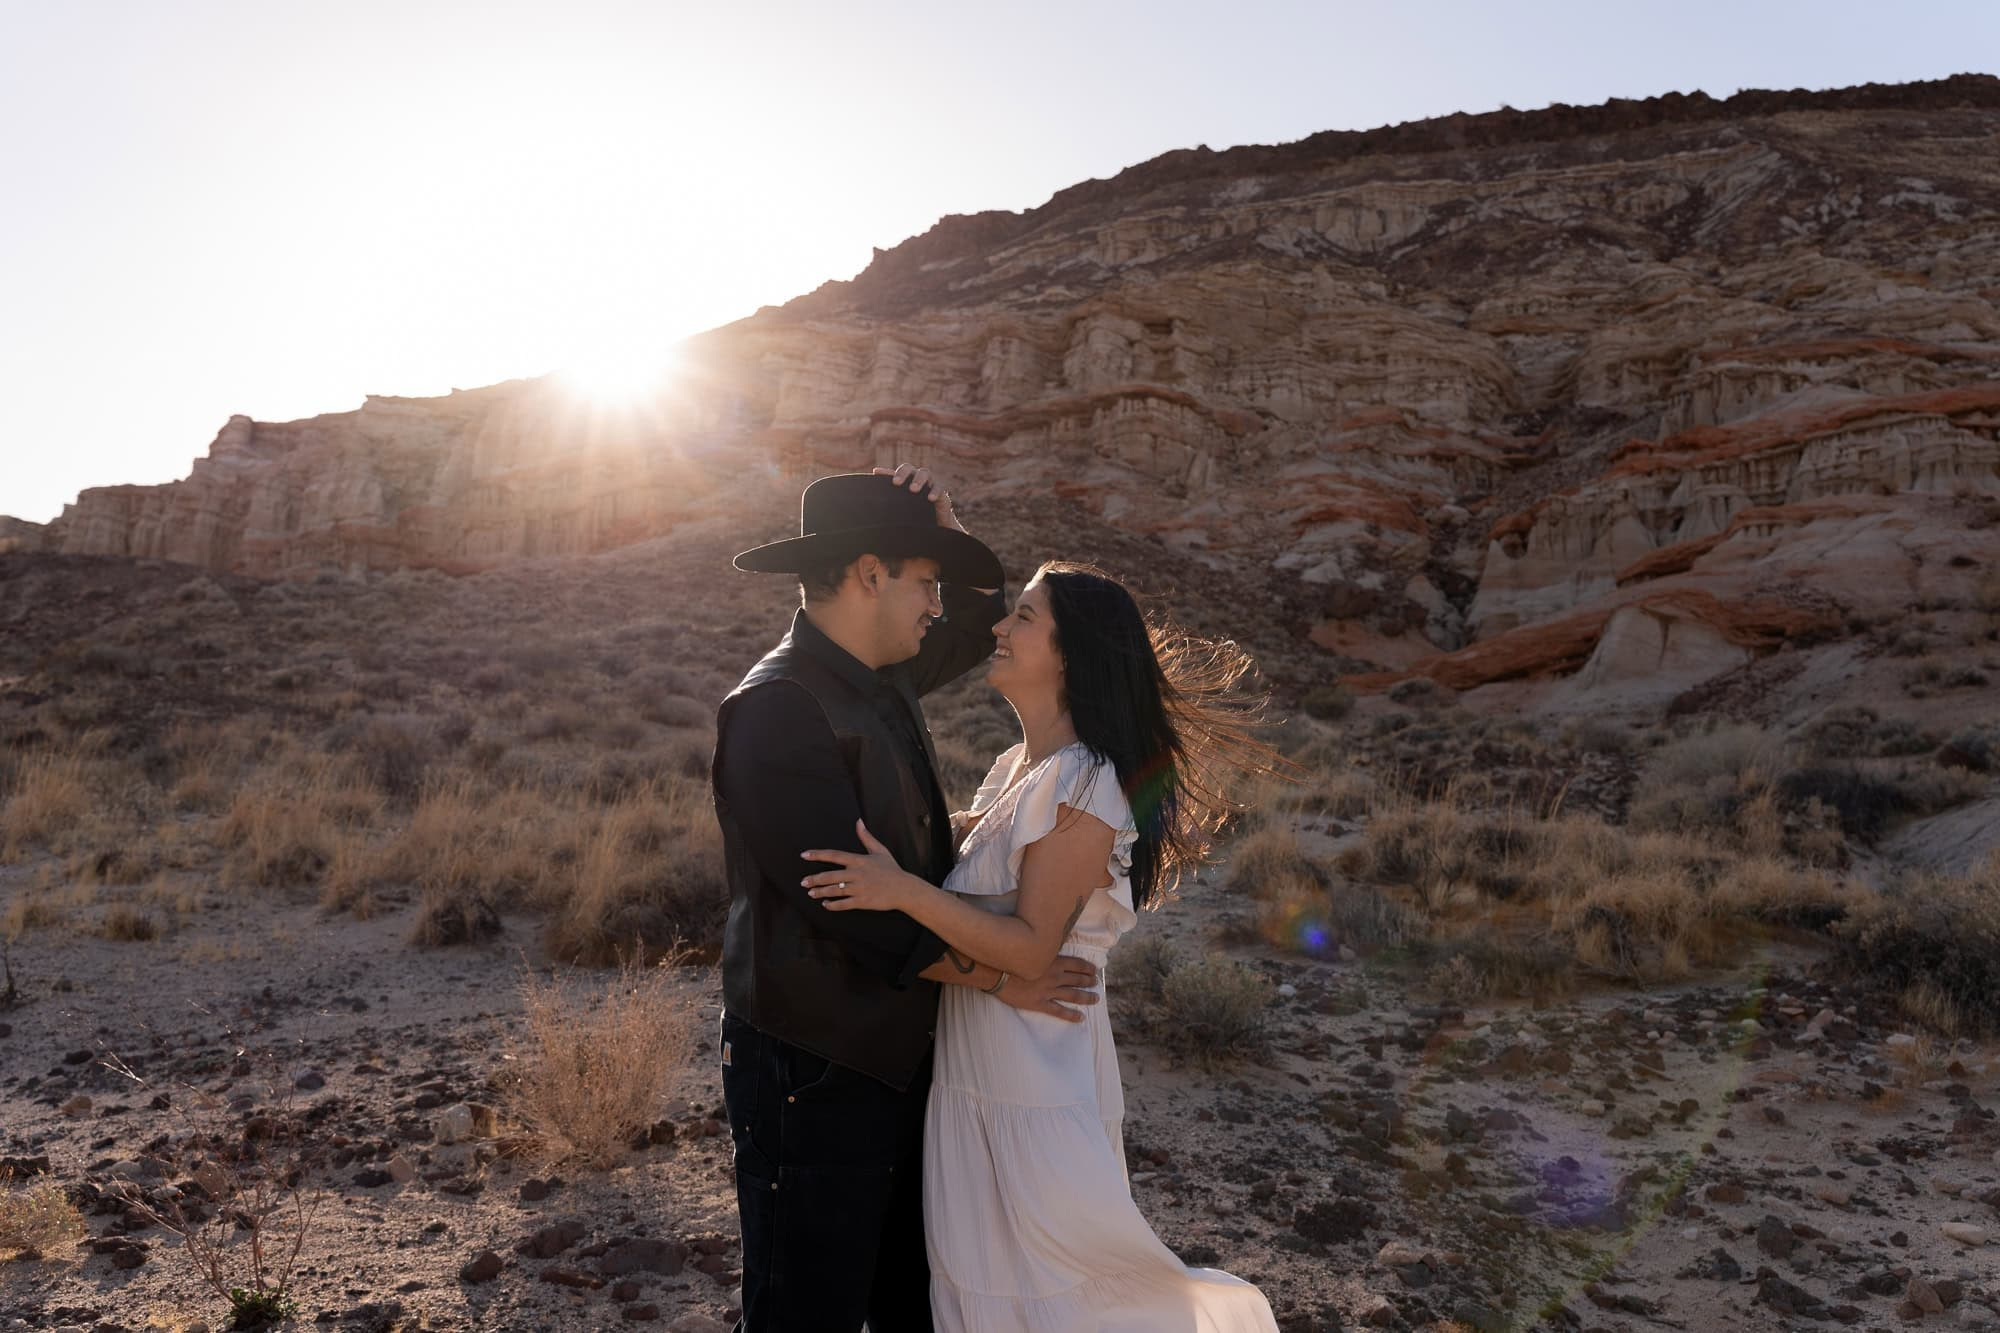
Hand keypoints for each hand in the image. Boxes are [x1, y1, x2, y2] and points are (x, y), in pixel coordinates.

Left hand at [803, 821, 921, 912]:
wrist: (904, 889)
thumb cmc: (891, 870)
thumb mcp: (879, 850)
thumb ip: (866, 837)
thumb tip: (858, 821)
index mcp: (859, 860)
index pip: (834, 855)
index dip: (818, 855)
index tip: (804, 855)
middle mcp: (857, 874)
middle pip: (830, 876)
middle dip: (815, 879)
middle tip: (803, 882)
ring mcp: (859, 888)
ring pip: (835, 891)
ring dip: (820, 892)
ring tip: (811, 893)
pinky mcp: (862, 901)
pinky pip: (843, 904)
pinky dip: (833, 905)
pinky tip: (826, 904)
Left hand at [872, 464, 964, 533]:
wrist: (935, 524)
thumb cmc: (915, 512)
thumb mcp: (901, 507)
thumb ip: (890, 499)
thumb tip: (872, 495)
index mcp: (907, 480)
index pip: (897, 472)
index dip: (888, 472)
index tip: (877, 473)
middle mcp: (917, 478)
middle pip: (910, 469)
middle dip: (903, 474)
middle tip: (896, 483)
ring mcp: (930, 483)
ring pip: (925, 473)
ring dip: (919, 480)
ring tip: (913, 489)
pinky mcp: (942, 493)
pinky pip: (939, 488)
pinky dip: (935, 491)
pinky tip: (930, 498)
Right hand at [997, 954, 1101, 1022]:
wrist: (997, 973)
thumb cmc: (1012, 958)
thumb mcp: (1032, 950)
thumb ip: (1045, 950)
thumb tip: (1053, 946)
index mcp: (1053, 962)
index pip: (1077, 964)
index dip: (1088, 968)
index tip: (1094, 970)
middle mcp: (1055, 977)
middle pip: (1077, 979)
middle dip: (1089, 981)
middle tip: (1096, 983)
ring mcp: (1048, 991)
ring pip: (1073, 995)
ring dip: (1086, 997)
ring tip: (1095, 998)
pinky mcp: (1040, 1003)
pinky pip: (1059, 1011)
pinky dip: (1071, 1015)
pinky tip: (1080, 1017)